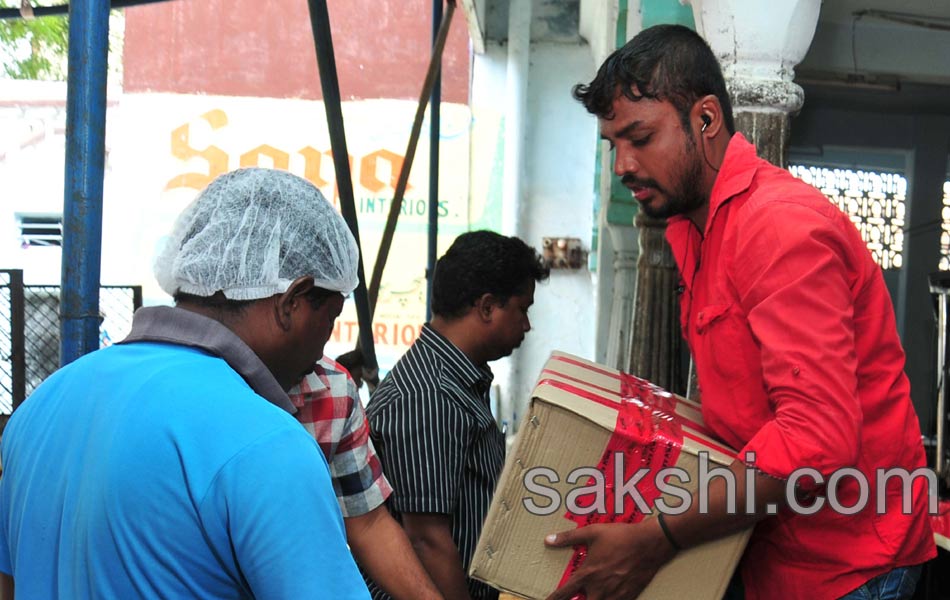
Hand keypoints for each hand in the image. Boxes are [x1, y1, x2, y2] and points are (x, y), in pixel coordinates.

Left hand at [543, 520, 676, 599]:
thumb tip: (548, 540)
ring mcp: (615, 595)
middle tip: (574, 599)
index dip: (554, 599)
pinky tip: (609, 598)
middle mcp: (600, 588)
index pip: (565, 592)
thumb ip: (569, 537)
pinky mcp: (629, 596)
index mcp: (588, 574)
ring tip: (590, 597)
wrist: (649, 544)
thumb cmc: (620, 536)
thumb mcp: (592, 532)